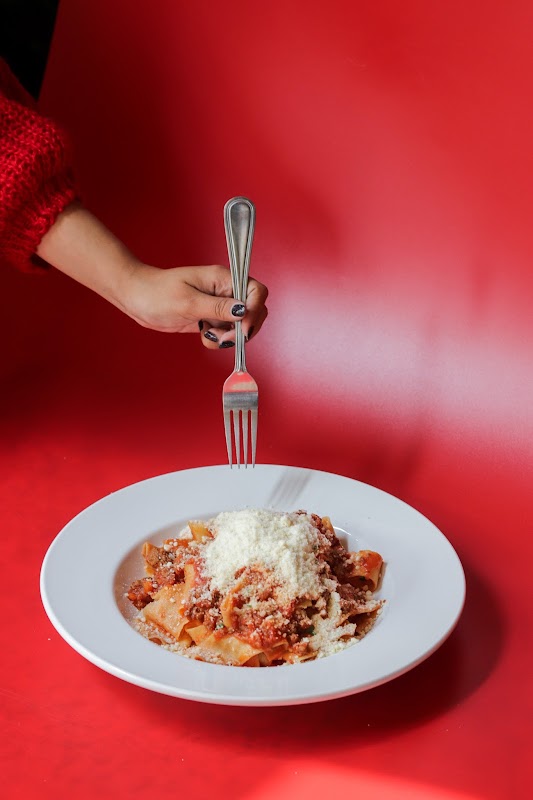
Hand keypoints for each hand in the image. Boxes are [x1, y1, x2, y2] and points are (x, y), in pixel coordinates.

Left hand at [122, 263, 267, 347]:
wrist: (136, 299)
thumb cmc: (156, 293)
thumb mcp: (188, 302)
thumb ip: (218, 308)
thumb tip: (243, 310)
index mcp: (223, 279)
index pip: (256, 292)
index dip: (254, 311)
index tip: (242, 329)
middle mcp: (224, 290)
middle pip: (253, 310)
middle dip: (243, 329)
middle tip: (223, 338)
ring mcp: (218, 304)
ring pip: (240, 325)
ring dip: (229, 337)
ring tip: (209, 336)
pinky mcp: (211, 317)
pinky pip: (226, 332)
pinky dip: (219, 339)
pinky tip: (204, 336)